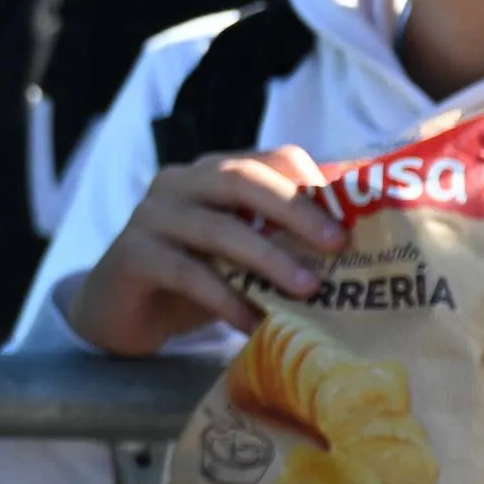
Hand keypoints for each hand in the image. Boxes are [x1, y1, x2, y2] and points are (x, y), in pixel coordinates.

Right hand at [66, 147, 340, 354]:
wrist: (119, 311)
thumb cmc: (193, 279)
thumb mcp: (242, 254)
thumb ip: (282, 240)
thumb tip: (364, 246)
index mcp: (212, 173)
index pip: (269, 159)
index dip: (312, 184)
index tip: (353, 219)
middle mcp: (179, 183)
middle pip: (240, 179)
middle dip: (294, 210)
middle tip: (336, 244)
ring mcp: (150, 216)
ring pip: (216, 227)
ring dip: (267, 258)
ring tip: (308, 289)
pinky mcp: (131, 255)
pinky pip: (187, 273)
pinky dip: (226, 298)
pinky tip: (254, 324)